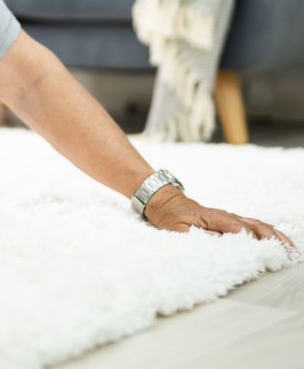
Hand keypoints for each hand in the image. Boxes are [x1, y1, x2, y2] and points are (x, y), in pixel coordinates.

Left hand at [143, 185, 298, 257]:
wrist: (164, 201)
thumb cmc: (170, 217)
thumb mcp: (177, 229)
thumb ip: (197, 235)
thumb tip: (218, 240)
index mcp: (214, 218)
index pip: (239, 229)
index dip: (253, 240)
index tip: (267, 252)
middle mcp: (226, 217)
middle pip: (255, 226)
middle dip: (273, 239)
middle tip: (289, 254)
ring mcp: (230, 218)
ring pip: (258, 225)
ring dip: (275, 236)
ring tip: (291, 250)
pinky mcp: (230, 221)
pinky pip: (253, 225)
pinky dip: (268, 233)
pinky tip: (278, 240)